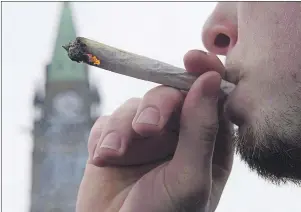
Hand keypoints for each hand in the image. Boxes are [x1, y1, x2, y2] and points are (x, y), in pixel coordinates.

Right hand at [76, 50, 233, 211]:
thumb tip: (211, 79)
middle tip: (145, 128)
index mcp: (206, 144)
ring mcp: (144, 137)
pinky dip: (104, 135)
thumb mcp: (189, 178)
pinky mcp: (116, 140)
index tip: (192, 59)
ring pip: (135, 106)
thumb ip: (201, 129)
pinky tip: (101, 157)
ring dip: (122, 127)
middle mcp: (176, 136)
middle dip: (155, 107)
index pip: (212, 99)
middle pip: (170, 96)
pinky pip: (109, 121)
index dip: (204, 74)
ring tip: (113, 153)